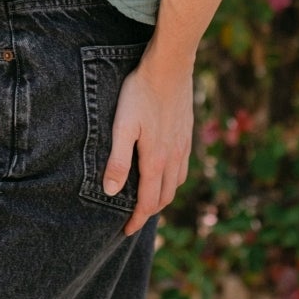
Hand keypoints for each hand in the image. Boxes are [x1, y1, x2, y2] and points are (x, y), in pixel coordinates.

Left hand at [104, 53, 193, 235]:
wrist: (169, 67)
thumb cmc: (140, 93)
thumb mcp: (122, 126)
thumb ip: (118, 160)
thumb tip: (111, 192)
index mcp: (156, 160)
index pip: (147, 201)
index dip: (137, 220)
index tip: (125, 231)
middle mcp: (173, 157)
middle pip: (164, 197)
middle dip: (149, 212)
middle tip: (134, 220)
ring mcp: (183, 146)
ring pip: (176, 183)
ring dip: (163, 197)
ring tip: (148, 200)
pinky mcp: (187, 134)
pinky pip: (183, 167)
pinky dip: (173, 180)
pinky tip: (165, 172)